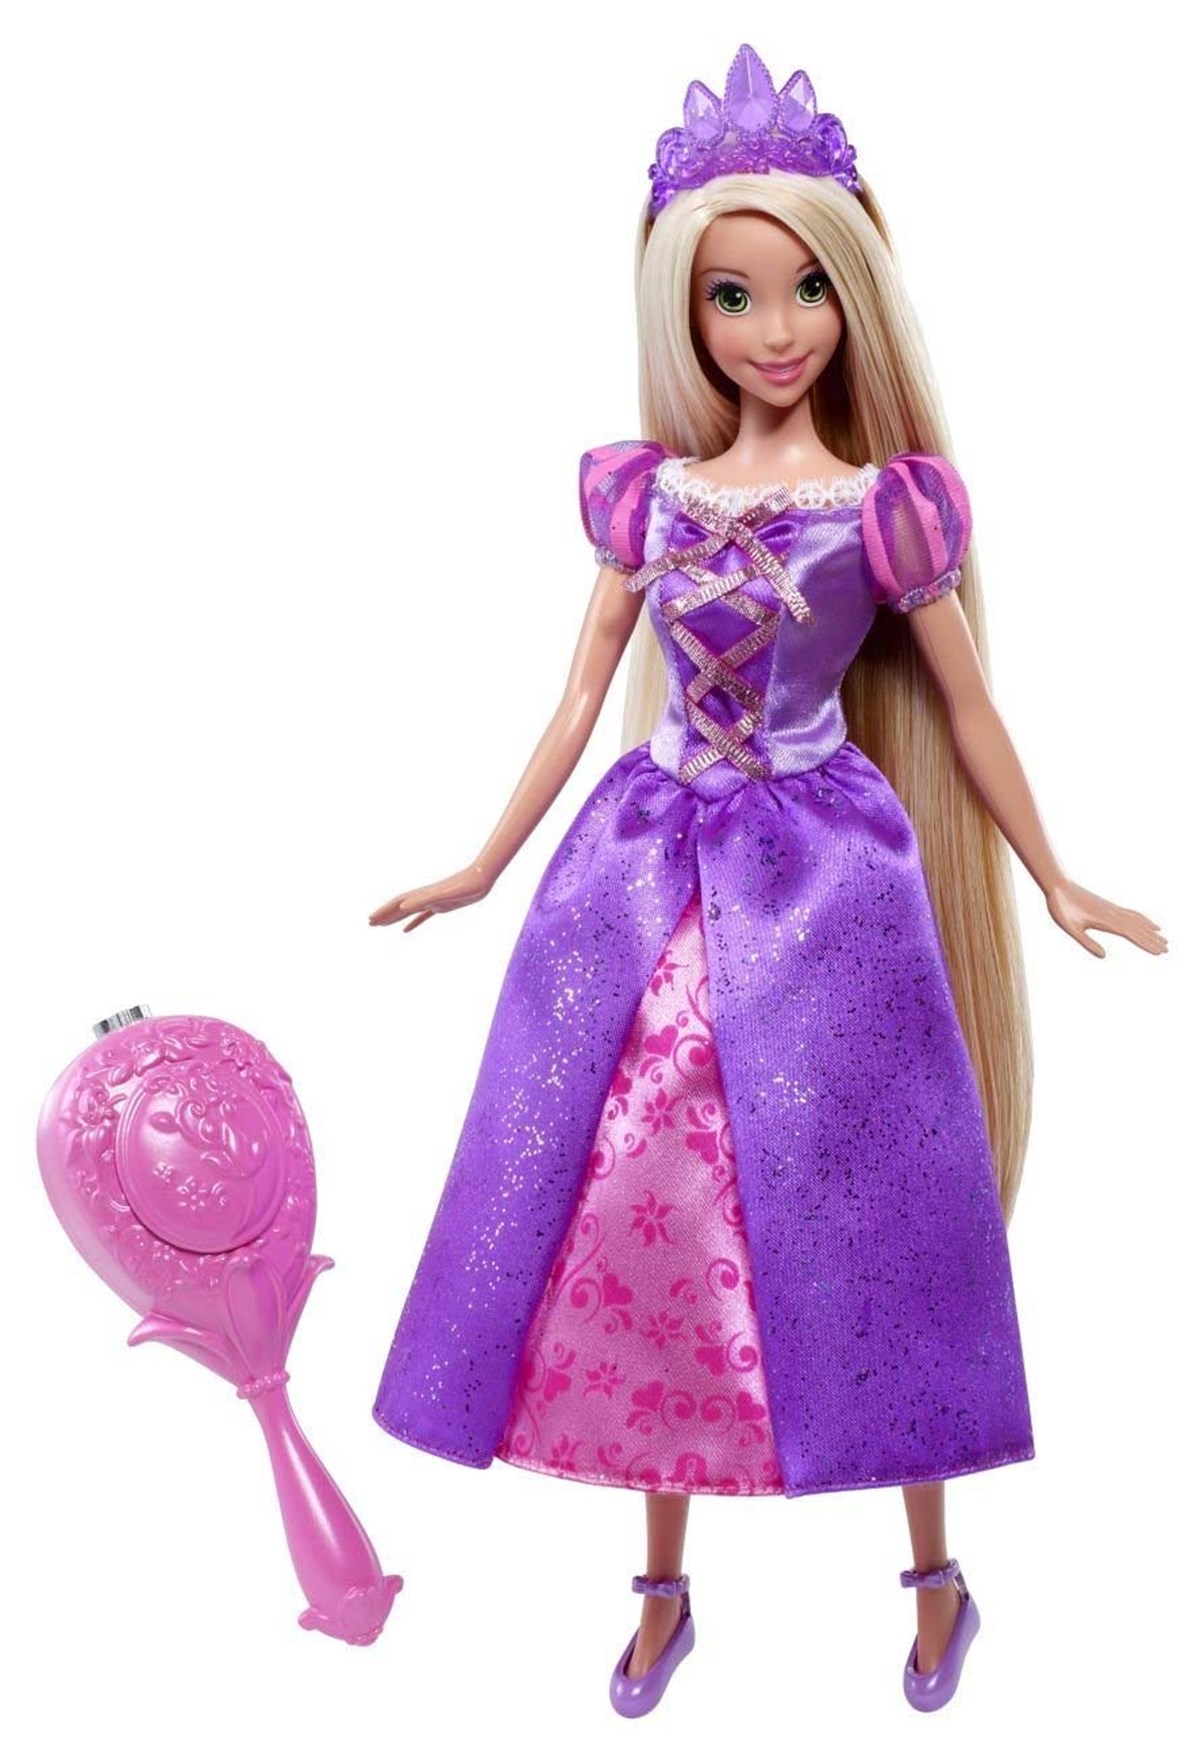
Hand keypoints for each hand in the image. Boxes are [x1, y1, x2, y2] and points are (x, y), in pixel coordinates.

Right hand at [369, 862, 494, 932]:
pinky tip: (406, 930)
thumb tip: (403, 907)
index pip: (398, 904)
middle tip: (370, 924)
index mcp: (422, 895)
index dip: (384, 911)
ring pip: (408, 912)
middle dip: (384, 915)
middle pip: (399, 908)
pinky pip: (423, 916)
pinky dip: (413, 923)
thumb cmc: (465, 885)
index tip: (371, 919)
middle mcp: (424, 897)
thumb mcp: (444, 895)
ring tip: (382, 926)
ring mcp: (433, 901)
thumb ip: (423, 900)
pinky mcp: (442, 906)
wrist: (481, 878)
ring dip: (394, 918)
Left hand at [1045, 878, 1167, 958]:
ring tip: (1163, 937)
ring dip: (1150, 930)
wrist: (1059, 886)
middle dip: (1152, 940)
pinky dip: (1142, 919)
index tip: (1159, 952)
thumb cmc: (1062, 908)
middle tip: (1167, 950)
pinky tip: (1148, 923)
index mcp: (1105, 921)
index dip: (1146, 944)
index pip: (1131, 934)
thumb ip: (1087, 942)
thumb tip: (1104, 957)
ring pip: (1137, 920)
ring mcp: (1112, 909)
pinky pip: (1131, 913)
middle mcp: (1113, 914)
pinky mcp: (1109, 906)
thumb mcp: (1071, 928)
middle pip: (1138, 928)